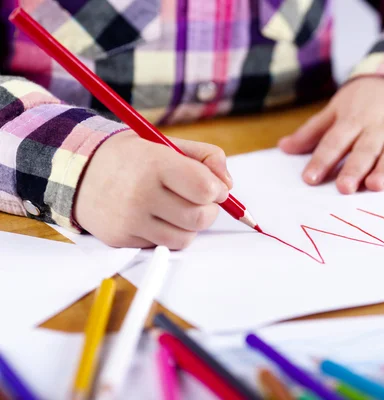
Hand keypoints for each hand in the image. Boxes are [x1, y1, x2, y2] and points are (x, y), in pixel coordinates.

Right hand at [75, 131, 232, 248]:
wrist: (79, 172)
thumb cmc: (132, 157)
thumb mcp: (165, 143)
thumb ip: (205, 156)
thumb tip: (227, 185)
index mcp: (155, 163)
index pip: (205, 189)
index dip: (218, 190)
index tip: (214, 187)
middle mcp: (141, 193)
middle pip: (200, 218)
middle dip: (209, 210)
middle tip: (200, 201)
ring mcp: (130, 220)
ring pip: (185, 237)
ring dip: (191, 226)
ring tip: (179, 209)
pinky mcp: (122, 239)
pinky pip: (163, 245)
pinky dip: (169, 233)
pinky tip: (157, 217)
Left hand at [279, 77, 383, 193]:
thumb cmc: (369, 99)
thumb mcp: (339, 108)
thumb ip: (314, 131)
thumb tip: (283, 148)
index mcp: (354, 118)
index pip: (335, 140)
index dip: (322, 159)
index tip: (310, 179)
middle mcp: (380, 123)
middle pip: (365, 148)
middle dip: (355, 167)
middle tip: (345, 188)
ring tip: (376, 185)